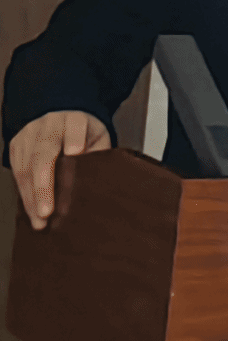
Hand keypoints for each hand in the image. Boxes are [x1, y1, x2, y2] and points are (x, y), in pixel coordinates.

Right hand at [10, 111, 110, 229]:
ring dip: (31, 197)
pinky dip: (25, 195)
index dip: (74, 138)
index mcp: (75, 119)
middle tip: (47, 212)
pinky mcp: (16, 146)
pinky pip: (17, 173)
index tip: (75, 152)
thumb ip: (98, 156)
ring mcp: (29, 135)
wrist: (62, 119)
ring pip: (26, 168)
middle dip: (43, 185)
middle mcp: (49, 124)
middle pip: (43, 154)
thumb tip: (100, 186)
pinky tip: (32, 212)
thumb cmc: (86, 135)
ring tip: (40, 221)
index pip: (75, 126)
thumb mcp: (98, 139)